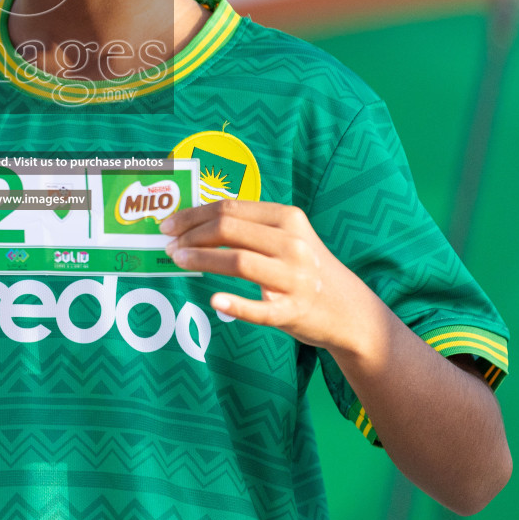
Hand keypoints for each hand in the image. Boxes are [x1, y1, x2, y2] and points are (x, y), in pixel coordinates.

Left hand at [160, 199, 380, 355]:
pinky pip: (260, 308)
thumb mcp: (288, 237)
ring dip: (201, 260)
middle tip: (168, 244)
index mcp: (288, 218)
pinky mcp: (295, 310)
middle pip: (229, 229)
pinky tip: (214, 299)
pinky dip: (236, 303)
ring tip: (178, 261)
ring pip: (238, 261)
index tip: (169, 224)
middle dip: (191, 235)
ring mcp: (295, 278)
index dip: (193, 215)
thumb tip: (197, 220)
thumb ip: (252, 227)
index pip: (230, 209)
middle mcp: (293, 243)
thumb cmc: (306, 268)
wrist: (350, 310)